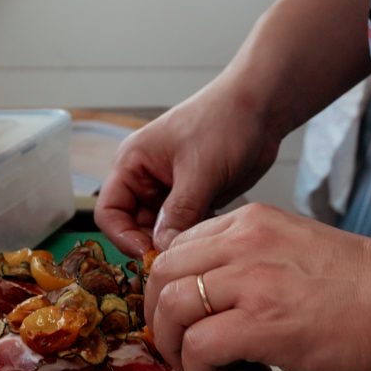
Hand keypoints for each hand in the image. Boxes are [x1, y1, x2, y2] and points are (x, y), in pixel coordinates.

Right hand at [97, 75, 283, 255]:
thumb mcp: (199, 171)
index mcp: (132, 163)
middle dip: (151, 244)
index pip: (109, 212)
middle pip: (133, 226)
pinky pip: (183, 227)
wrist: (260, 109)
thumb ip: (179, 213)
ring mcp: (170, 189)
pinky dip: (192, 238)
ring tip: (196, 250)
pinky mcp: (193, 197)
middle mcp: (145, 178)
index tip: (149, 256)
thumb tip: (164, 251)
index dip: (123, 237)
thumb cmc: (223, 122)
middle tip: (176, 262)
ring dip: (174, 243)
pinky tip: (210, 240)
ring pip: (160, 230)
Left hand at [140, 202, 370, 370]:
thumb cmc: (356, 285)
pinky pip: (199, 345)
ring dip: (173, 348)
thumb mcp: (291, 247)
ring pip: (171, 308)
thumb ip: (248, 259)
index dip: (166, 287)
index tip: (177, 317)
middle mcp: (242, 243)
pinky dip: (198, 370)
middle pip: (162, 274)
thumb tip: (211, 296)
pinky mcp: (261, 323)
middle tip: (176, 347)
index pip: (177, 247)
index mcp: (249, 222)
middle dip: (157, 317)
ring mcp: (250, 280)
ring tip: (197, 368)